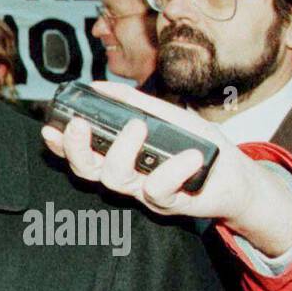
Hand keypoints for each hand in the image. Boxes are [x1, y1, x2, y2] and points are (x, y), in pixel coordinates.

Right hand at [40, 81, 291, 256]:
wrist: (240, 178)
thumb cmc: (199, 146)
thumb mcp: (168, 115)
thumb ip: (136, 103)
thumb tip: (100, 86)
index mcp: (122, 156)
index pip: (83, 152)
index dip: (62, 144)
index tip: (51, 129)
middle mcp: (128, 176)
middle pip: (89, 170)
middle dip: (78, 148)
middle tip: (80, 125)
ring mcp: (147, 192)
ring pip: (116, 180)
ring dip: (121, 151)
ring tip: (138, 127)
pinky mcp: (171, 204)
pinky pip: (161, 191)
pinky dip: (173, 170)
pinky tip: (190, 154)